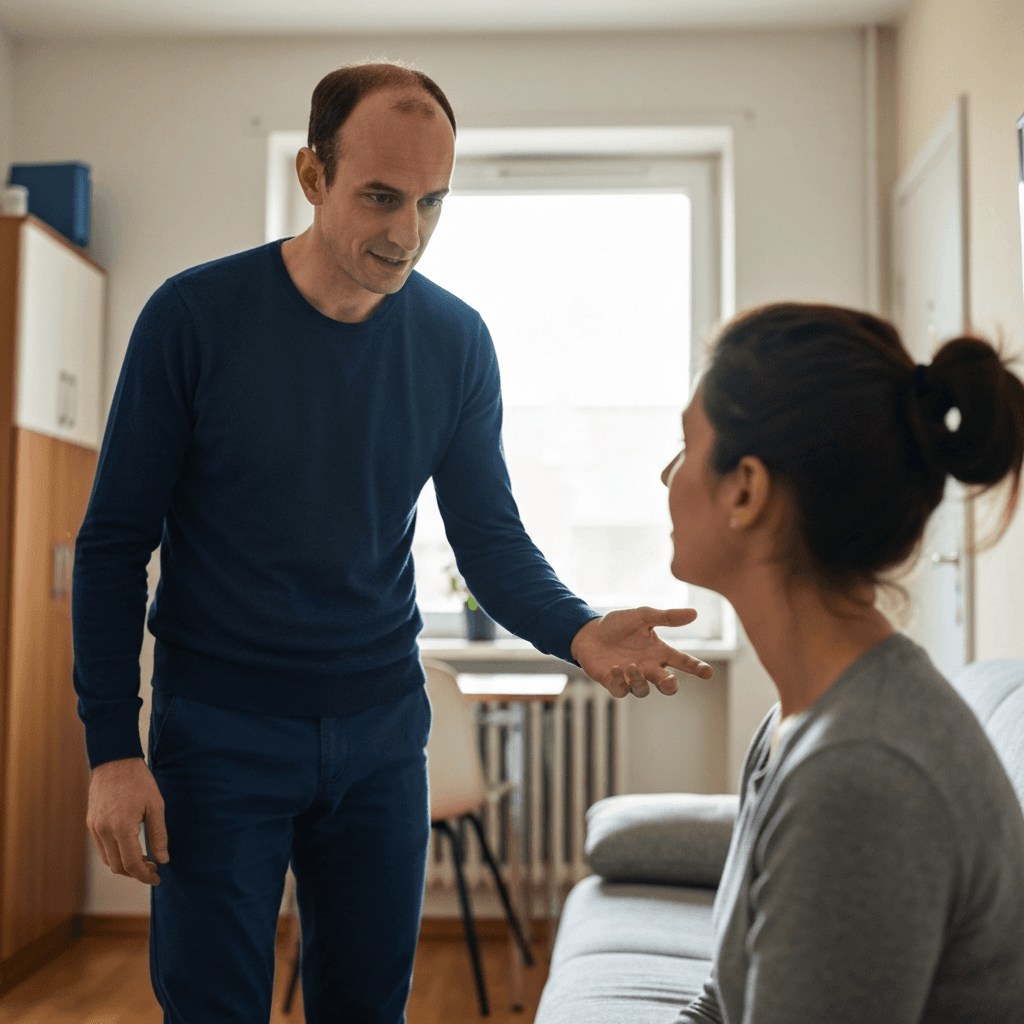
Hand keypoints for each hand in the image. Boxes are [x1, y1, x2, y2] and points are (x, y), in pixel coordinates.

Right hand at [86, 757, 168, 885]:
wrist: (115, 761)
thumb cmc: (139, 781)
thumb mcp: (156, 806)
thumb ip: (159, 835)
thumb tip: (163, 860)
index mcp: (121, 828)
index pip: (132, 864)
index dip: (145, 876)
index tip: (157, 878)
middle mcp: (104, 831)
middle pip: (118, 867)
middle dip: (136, 873)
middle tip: (153, 868)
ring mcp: (94, 828)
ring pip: (108, 860)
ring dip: (125, 866)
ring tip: (144, 859)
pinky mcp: (91, 823)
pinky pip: (102, 849)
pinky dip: (115, 855)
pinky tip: (130, 848)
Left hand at [570, 607, 713, 697]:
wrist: (588, 632)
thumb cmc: (617, 625)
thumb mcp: (643, 616)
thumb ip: (667, 617)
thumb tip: (694, 613)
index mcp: (658, 652)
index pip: (683, 662)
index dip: (697, 668)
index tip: (708, 673)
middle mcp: (648, 668)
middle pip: (666, 685)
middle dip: (670, 686)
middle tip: (670, 681)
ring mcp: (630, 677)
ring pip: (643, 690)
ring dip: (639, 681)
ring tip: (632, 666)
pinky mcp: (613, 682)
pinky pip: (620, 691)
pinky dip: (619, 682)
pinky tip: (615, 668)